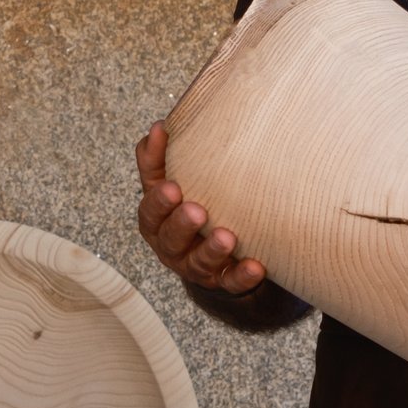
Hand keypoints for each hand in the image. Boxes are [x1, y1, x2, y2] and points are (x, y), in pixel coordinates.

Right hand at [137, 123, 268, 294]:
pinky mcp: (222, 279)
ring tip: (227, 237)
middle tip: (197, 211)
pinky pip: (231, 281)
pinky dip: (242, 276)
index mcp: (157, 219)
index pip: (150, 210)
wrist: (218, 243)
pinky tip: (257, 266)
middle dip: (181, 226)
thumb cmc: (193, 199)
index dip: (158, 201)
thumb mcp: (172, 178)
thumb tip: (160, 126)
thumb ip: (160, 156)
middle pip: (170, 239)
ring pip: (198, 263)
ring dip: (211, 250)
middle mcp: (171, 245)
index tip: (172, 187)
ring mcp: (195, 265)